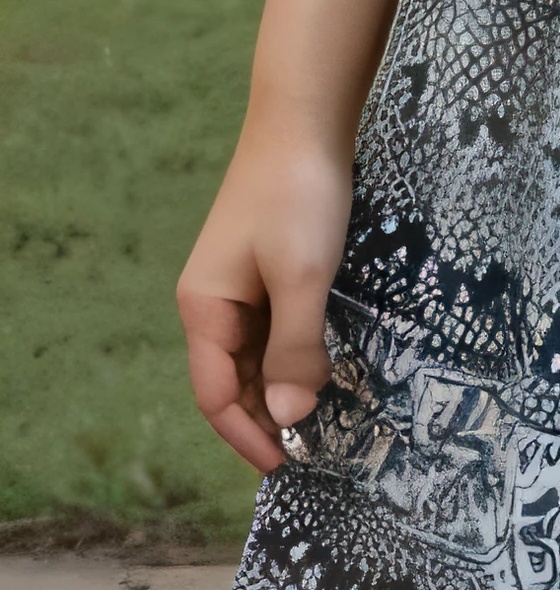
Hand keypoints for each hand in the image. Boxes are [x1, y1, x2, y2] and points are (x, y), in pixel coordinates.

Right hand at [177, 125, 352, 474]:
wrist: (304, 121)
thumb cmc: (297, 196)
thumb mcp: (303, 278)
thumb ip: (295, 349)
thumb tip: (287, 418)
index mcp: (205, 309)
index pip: (215, 395)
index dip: (247, 435)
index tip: (286, 468)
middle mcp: (214, 303)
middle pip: (233, 382)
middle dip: (266, 420)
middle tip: (314, 455)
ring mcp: (240, 286)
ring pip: (256, 359)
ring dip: (282, 391)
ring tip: (323, 426)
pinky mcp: (268, 270)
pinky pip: (275, 331)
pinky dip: (294, 358)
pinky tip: (324, 373)